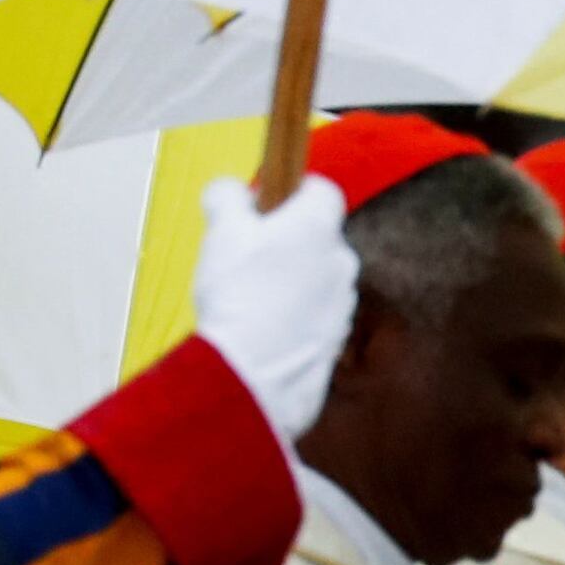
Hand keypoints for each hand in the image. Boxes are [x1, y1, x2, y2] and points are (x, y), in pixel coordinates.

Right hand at [191, 170, 356, 441]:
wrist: (254, 374)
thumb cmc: (239, 296)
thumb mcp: (221, 229)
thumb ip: (227, 196)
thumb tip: (232, 191)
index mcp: (319, 227)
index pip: (322, 190)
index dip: (291, 192)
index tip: (265, 204)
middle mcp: (342, 261)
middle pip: (317, 236)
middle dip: (285, 240)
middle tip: (246, 255)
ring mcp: (343, 302)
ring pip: (316, 276)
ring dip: (290, 279)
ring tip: (249, 297)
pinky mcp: (336, 337)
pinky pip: (315, 313)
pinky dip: (294, 314)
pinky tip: (262, 326)